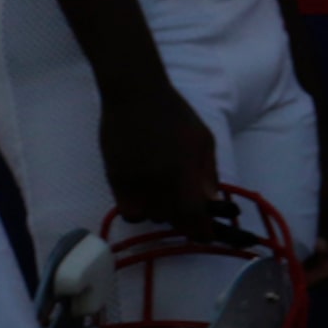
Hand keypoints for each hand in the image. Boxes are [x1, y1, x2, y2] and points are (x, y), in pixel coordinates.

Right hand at [98, 81, 220, 240]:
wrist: (134, 94)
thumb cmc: (174, 113)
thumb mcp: (203, 139)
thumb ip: (209, 172)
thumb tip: (211, 200)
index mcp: (185, 174)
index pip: (195, 220)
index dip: (202, 232)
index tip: (205, 232)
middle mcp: (159, 183)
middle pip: (173, 222)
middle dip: (183, 220)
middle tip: (186, 209)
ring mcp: (135, 182)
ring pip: (150, 217)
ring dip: (160, 212)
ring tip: (163, 195)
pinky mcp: (115, 179)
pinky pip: (127, 209)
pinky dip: (138, 208)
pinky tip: (143, 194)